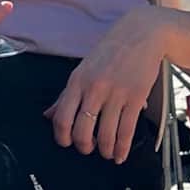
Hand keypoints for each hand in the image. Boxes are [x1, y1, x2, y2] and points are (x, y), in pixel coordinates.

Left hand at [51, 7, 171, 160]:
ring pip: (106, 135)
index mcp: (77, 81)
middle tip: (89, 149)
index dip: (63, 138)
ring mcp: (116, 94)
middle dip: (85, 147)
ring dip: (106, 151)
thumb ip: (65, 95)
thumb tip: (47, 116)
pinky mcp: (135, 98)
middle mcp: (94, 89)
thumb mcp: (83, 69)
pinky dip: (122, 149)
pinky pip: (126, 131)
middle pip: (82, 131)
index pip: (62, 118)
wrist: (141, 33)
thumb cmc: (110, 51)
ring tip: (107, 153)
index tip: (68, 143)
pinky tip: (121, 155)